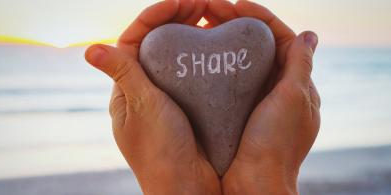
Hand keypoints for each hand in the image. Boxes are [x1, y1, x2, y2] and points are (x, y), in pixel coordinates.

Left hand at [85, 0, 220, 193]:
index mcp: (126, 89)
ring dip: (191, 32)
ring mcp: (167, 98)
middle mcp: (144, 90)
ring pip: (176, 56)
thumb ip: (123, 74)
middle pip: (156, 43)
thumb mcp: (142, 108)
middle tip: (204, 3)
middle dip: (176, 17)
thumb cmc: (161, 152)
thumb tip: (89, 50)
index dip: (155, 15)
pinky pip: (193, 73)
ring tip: (212, 16)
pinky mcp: (188, 106)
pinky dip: (203, 55)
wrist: (187, 188)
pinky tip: (218, 46)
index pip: (134, 39)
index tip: (181, 1)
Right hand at [205, 1, 319, 193]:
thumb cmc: (275, 143)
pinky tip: (201, 59)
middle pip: (259, 47)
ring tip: (203, 28)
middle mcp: (278, 91)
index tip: (235, 5)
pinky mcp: (239, 113)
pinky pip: (230, 82)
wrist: (253, 184)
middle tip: (210, 10)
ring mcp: (257, 102)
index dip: (259, 18)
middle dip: (236, 25)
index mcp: (297, 84)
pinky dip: (217, 66)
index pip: (281, 38)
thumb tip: (310, 34)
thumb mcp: (293, 98)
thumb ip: (300, 65)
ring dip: (224, 42)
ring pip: (242, 62)